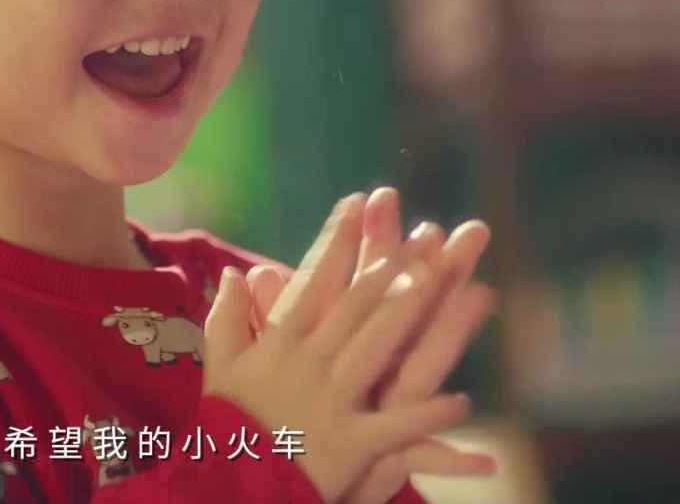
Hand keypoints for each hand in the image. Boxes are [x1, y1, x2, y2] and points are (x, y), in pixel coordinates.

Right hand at [248, 188, 497, 502]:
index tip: (355, 203)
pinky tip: (461, 400)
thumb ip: (226, 318)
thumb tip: (234, 274)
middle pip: (353, 308)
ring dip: (407, 314)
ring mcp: (332, 402)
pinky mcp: (351, 444)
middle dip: (385, 269)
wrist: (226, 483)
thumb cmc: (223, 423)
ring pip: (376, 349)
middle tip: (415, 237)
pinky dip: (428, 417)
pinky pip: (396, 427)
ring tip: (437, 283)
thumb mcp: (219, 367)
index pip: (312, 281)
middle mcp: (309, 364)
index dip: (336, 241)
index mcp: (279, 344)